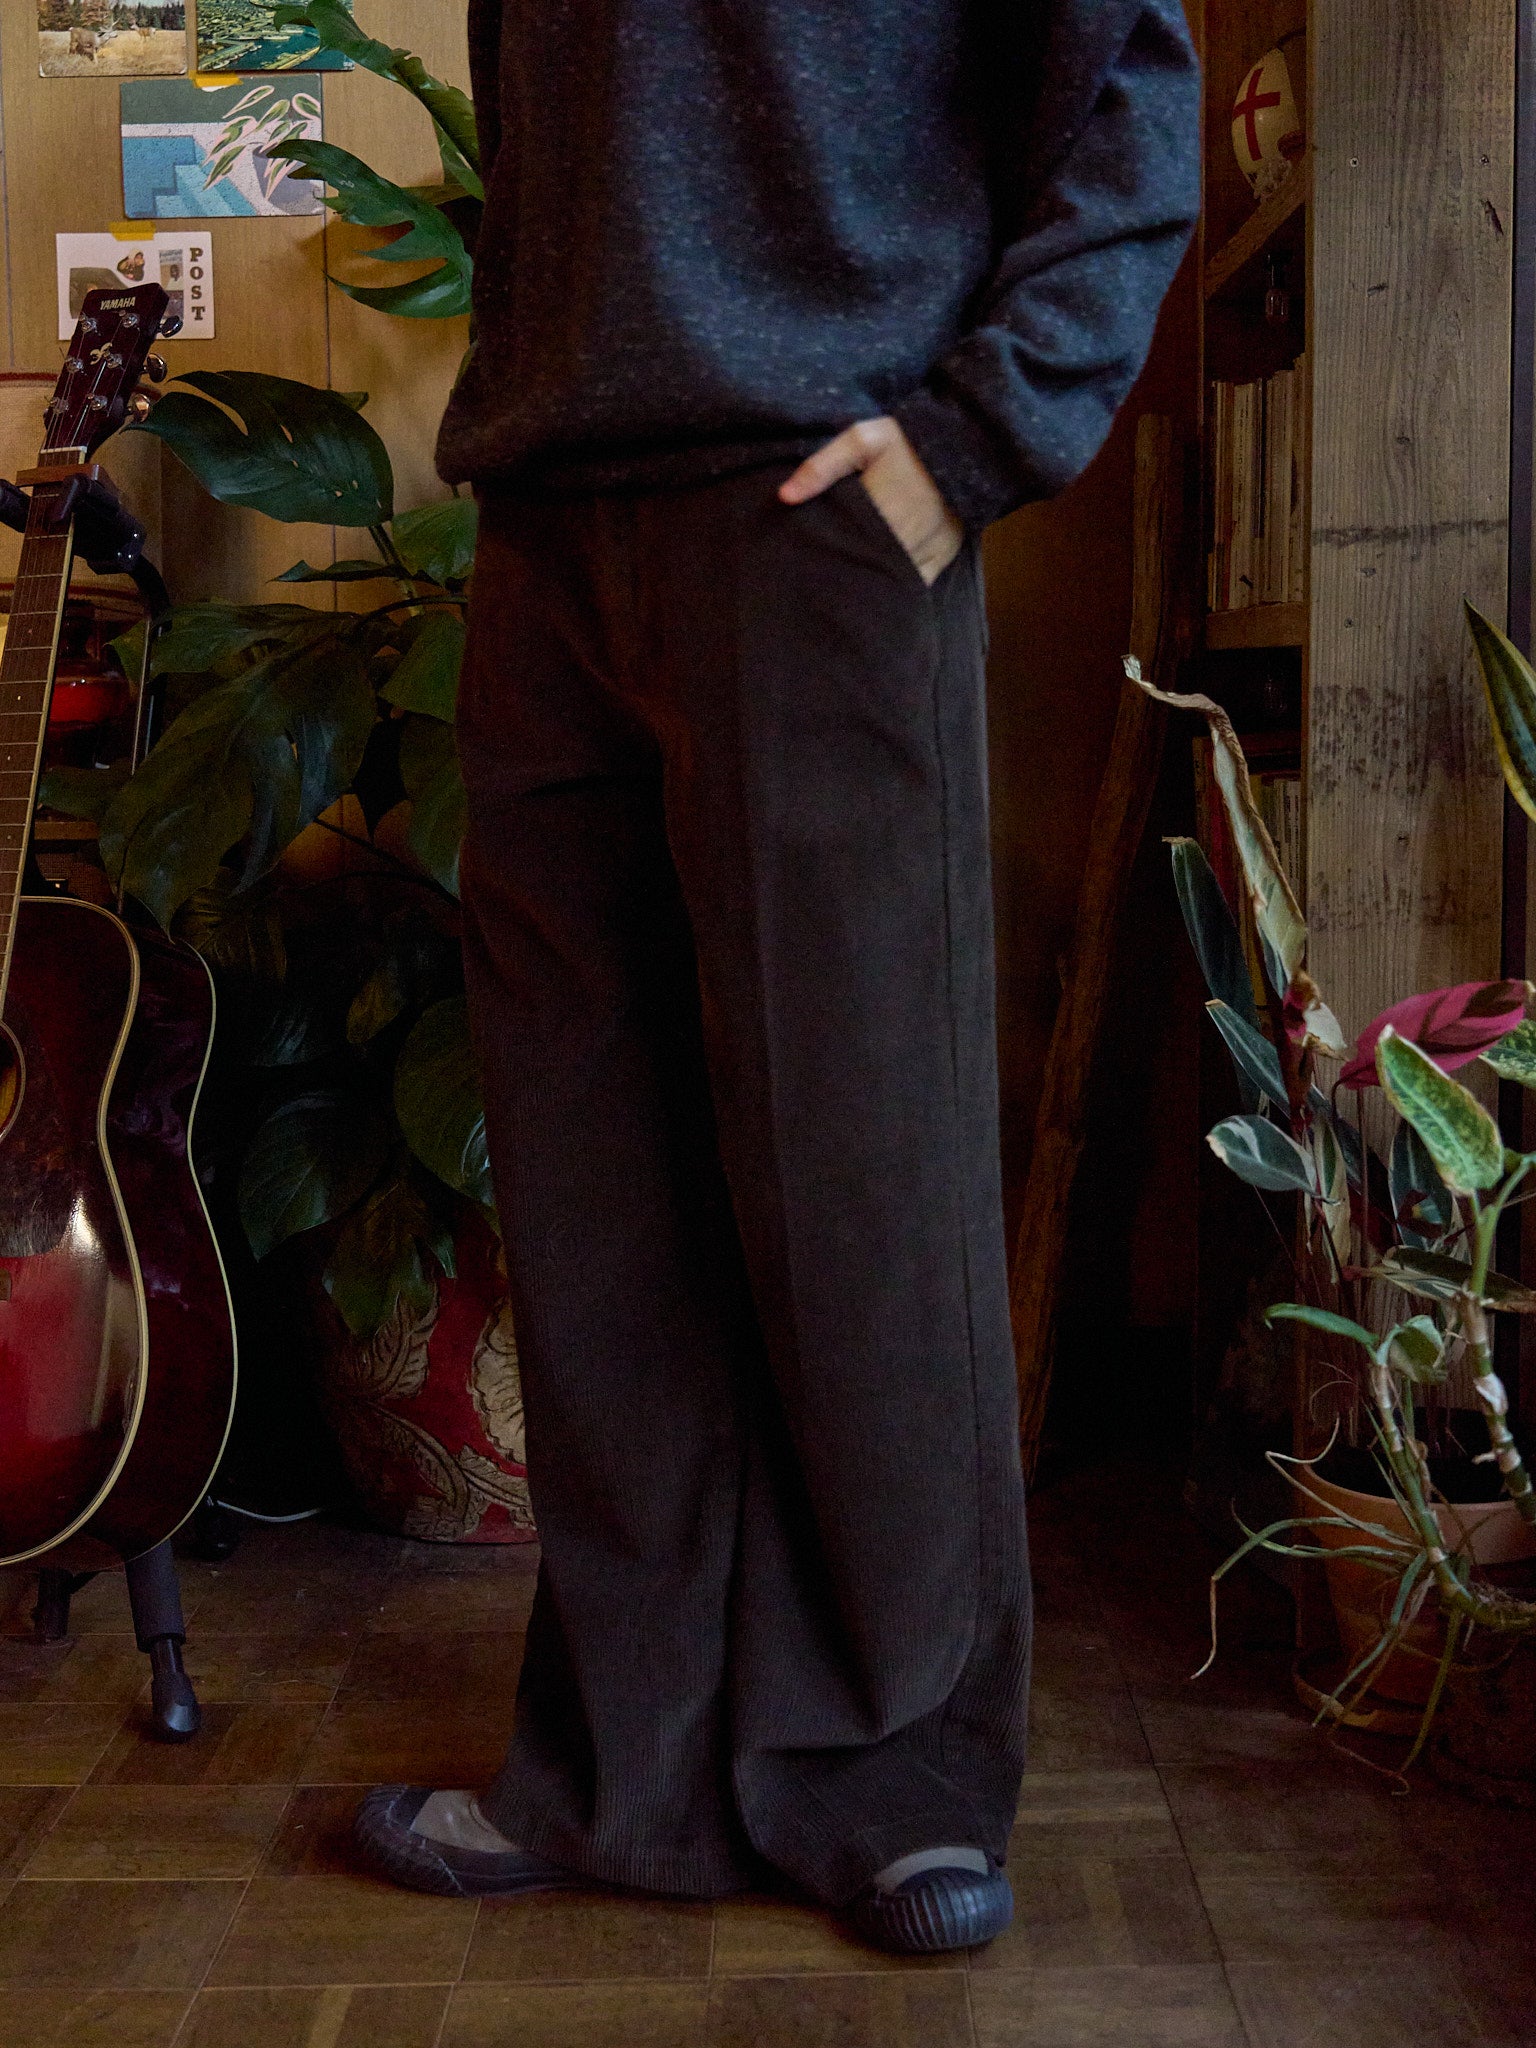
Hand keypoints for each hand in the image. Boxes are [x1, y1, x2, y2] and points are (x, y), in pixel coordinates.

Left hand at [780, 417, 963, 585]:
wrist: (961, 445)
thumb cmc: (906, 443)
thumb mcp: (862, 440)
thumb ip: (822, 467)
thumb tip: (784, 497)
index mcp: (879, 515)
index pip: (844, 550)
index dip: (828, 558)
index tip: (815, 559)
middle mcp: (903, 542)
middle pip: (866, 571)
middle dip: (849, 573)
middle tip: (830, 574)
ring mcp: (924, 553)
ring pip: (890, 581)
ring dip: (874, 581)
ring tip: (854, 582)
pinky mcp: (941, 558)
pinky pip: (916, 583)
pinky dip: (900, 585)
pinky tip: (885, 582)